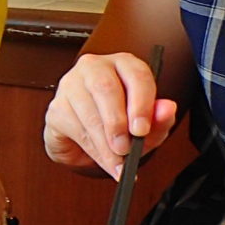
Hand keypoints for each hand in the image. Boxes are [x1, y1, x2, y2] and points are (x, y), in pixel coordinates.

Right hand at [44, 51, 179, 179]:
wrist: (87, 139)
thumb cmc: (121, 124)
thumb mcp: (148, 126)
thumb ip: (160, 119)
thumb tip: (168, 108)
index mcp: (124, 65)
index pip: (136, 75)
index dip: (141, 103)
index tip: (142, 130)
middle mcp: (95, 68)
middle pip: (105, 89)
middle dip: (117, 123)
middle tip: (125, 148)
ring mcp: (71, 84)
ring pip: (87, 111)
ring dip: (104, 142)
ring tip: (116, 160)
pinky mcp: (56, 106)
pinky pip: (72, 126)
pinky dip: (90, 147)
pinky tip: (101, 156)